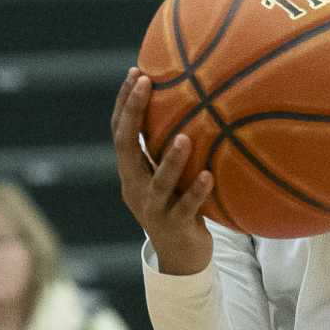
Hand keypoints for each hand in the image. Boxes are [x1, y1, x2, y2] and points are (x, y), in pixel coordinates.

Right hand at [111, 68, 214, 276]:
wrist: (181, 258)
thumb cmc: (179, 206)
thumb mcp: (170, 176)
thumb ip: (170, 147)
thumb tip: (194, 102)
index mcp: (131, 172)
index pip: (120, 131)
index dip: (125, 102)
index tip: (136, 72)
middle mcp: (135, 187)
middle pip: (126, 147)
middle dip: (134, 113)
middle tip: (147, 85)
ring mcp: (152, 208)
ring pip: (158, 181)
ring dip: (170, 159)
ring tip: (184, 138)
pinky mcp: (174, 226)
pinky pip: (186, 207)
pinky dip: (196, 191)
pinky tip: (209, 175)